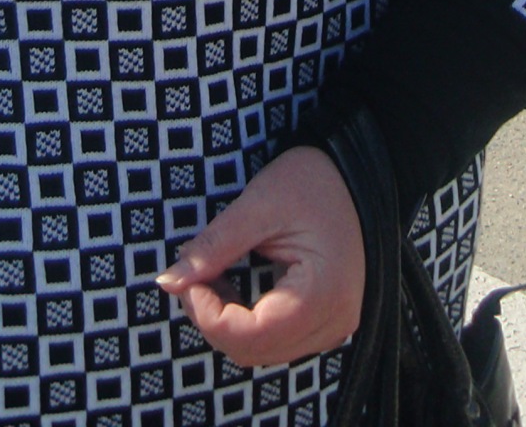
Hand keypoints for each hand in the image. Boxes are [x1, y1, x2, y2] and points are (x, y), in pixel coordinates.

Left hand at [157, 145, 364, 367]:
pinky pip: (278, 342)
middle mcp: (334, 322)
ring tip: (213, 279)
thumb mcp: (259, 204)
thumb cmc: (312, 181)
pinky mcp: (327, 322)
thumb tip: (168, 282)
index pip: (251, 336)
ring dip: (228, 325)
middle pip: (254, 351)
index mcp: (321, 294)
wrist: (356, 174)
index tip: (188, 280)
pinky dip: (247, 324)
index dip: (208, 315)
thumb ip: (214, 246)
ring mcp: (334, 326)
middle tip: (193, 278)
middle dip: (213, 321)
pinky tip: (234, 289)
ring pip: (263, 352)